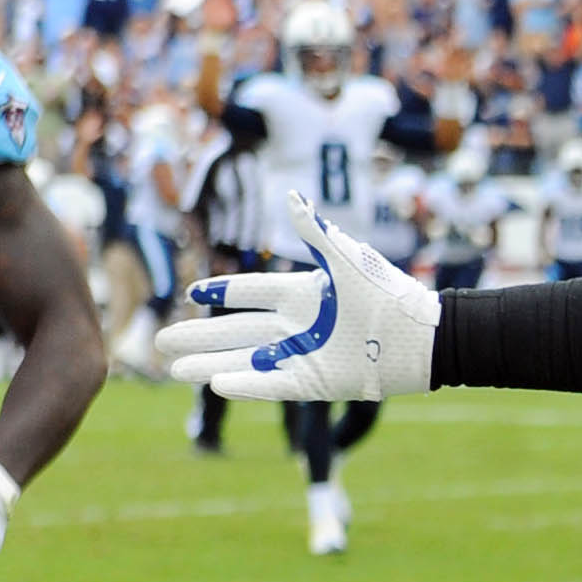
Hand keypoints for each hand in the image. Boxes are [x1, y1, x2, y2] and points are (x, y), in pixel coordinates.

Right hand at [152, 190, 438, 400]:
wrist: (421, 337)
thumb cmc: (386, 292)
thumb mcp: (347, 259)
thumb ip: (315, 232)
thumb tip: (292, 196)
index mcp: (301, 294)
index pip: (250, 292)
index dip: (221, 292)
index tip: (191, 294)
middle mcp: (296, 327)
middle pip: (235, 331)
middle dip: (198, 336)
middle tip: (160, 342)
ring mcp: (304, 356)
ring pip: (245, 361)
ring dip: (209, 363)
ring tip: (174, 369)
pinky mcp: (316, 383)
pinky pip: (273, 385)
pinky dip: (245, 385)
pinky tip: (215, 384)